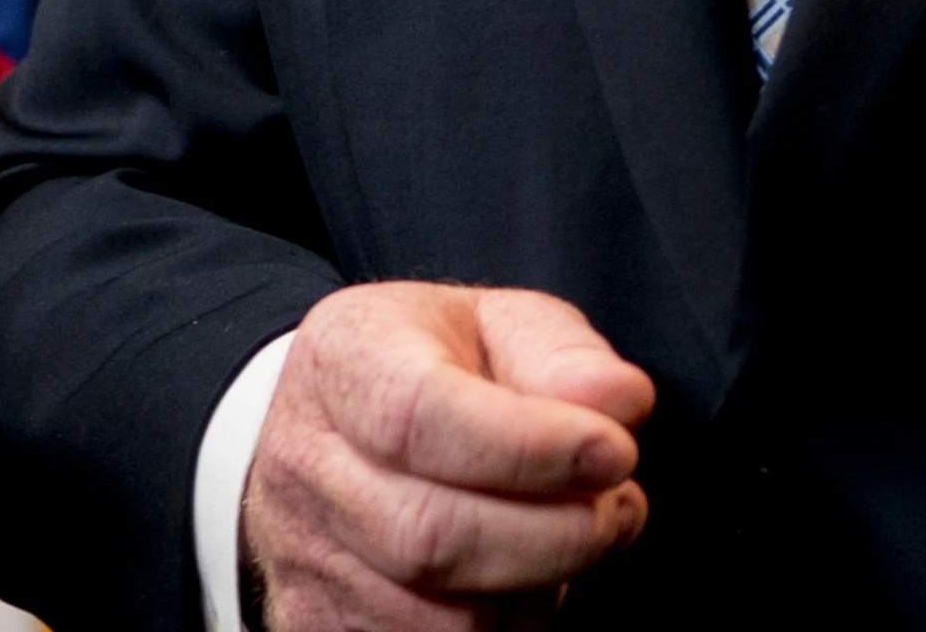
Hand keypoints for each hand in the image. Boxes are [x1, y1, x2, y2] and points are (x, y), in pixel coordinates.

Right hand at [240, 281, 656, 630]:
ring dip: (535, 590)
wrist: (335, 427)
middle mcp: (307, 464)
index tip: (614, 453)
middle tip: (616, 509)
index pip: (418, 417)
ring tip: (571, 537)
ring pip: (439, 618)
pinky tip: (525, 580)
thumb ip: (563, 355)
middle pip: (429, 535)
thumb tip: (620, 401)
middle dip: (554, 536)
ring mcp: (305, 557)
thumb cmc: (435, 369)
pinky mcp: (321, 624)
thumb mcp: (499, 324)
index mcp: (345, 360)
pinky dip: (501, 628)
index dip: (527, 448)